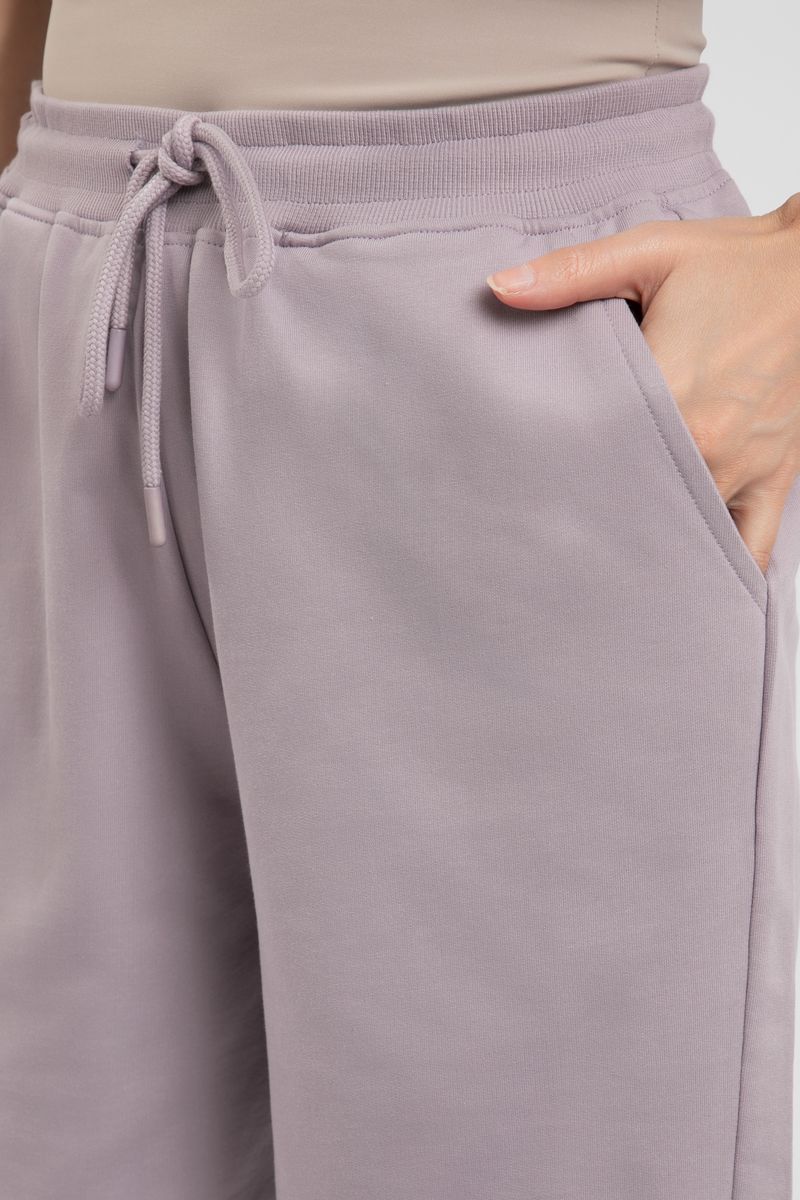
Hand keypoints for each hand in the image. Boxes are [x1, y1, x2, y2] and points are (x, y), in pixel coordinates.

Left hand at [486, 195, 799, 573]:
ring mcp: (744, 470)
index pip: (593, 462)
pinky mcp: (773, 479)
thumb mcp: (651, 253)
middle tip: (542, 539)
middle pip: (630, 509)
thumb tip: (497, 286)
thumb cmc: (737, 263)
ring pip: (683, 536)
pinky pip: (752, 548)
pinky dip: (718, 568)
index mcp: (672, 395)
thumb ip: (570, 274)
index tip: (517, 494)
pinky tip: (680, 588)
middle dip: (587, 524)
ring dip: (642, 549)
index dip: (551, 482)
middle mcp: (710, 446)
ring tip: (593, 565)